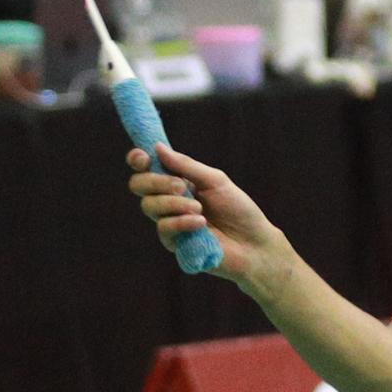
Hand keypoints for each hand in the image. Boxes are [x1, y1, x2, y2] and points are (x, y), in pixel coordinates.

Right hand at [128, 142, 283, 286]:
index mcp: (177, 181)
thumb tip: (157, 148)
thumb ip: (186, 166)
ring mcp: (169, 222)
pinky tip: (200, 224)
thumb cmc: (237, 209)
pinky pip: (163, 228)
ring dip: (174, 203)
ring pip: (149, 205)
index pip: (147, 168)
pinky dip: (181, 222)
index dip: (138, 159)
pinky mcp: (174, 243)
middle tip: (181, 186)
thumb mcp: (215, 180)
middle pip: (139, 185)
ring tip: (199, 209)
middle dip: (156, 181)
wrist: (253, 242)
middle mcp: (168, 200)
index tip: (142, 157)